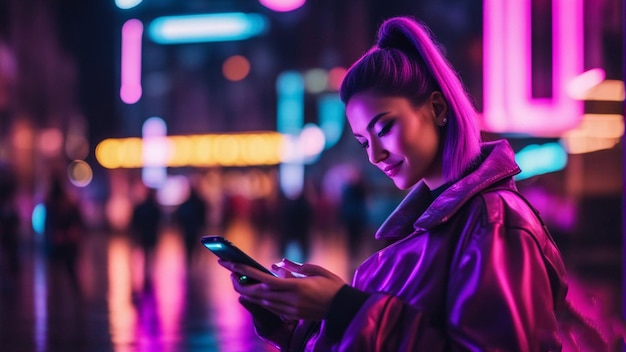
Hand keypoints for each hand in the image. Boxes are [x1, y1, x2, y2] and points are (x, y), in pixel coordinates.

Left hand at [218, 259, 345, 320]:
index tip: (232, 264)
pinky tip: (255, 290)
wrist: (343, 308)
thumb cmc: (332, 285)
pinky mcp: (292, 315)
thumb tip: (277, 264)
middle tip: (230, 272)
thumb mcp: (315, 270)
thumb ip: (295, 267)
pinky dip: (260, 298)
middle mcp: (290, 301)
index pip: (265, 280)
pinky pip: (271, 307)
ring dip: (248, 291)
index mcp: (296, 287)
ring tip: (239, 279)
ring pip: (262, 302)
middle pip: (258, 294)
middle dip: (240, 284)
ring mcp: (290, 310)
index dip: (246, 273)